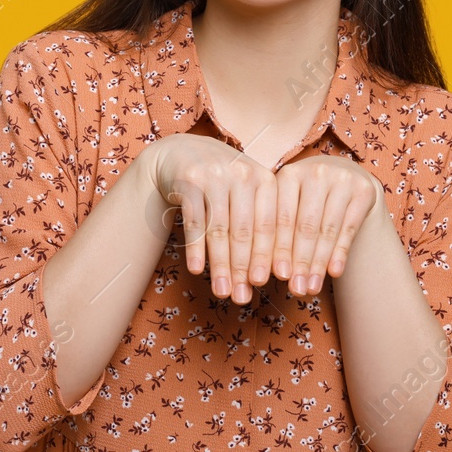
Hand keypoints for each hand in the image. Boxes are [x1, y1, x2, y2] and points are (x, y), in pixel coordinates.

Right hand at [144, 133, 277, 304]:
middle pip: (245, 230)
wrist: (179, 153)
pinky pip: (195, 220)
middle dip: (243, 268)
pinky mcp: (189, 179)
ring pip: (220, 228)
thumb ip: (259, 225)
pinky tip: (197, 269)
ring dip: (220, 264)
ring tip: (221, 292)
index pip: (271, 224)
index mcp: (265, 178)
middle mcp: (242, 172)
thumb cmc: (221, 184)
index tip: (271, 284)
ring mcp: (215, 174)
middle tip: (242, 298)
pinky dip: (196, 247)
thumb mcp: (245, 195)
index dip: (270, 256)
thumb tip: (271, 276)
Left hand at [271, 155, 382, 296]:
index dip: (273, 250)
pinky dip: (340, 252)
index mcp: (286, 174)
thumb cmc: (306, 200)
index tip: (268, 279)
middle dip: (298, 261)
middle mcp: (314, 171)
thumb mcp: (288, 205)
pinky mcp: (363, 189)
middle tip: (295, 289)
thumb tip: (258, 273)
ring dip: (318, 263)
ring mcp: (340, 178)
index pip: (278, 218)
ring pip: (326, 229)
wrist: (344, 178)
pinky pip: (349, 227)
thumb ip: (275, 231)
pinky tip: (334, 273)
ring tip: (311, 288)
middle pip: (303, 225)